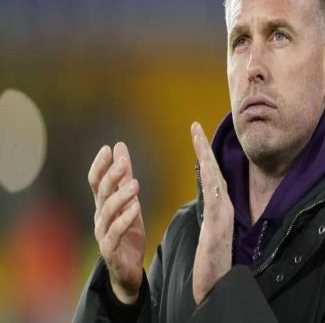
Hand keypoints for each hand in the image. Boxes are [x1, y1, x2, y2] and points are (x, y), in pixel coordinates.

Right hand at [88, 142, 145, 303]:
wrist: (128, 269)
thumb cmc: (127, 232)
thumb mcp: (130, 200)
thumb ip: (124, 176)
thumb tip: (119, 147)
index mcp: (103, 205)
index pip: (96, 182)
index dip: (100, 166)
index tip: (107, 149)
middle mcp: (100, 217)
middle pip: (102, 193)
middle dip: (111, 176)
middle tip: (123, 162)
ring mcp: (103, 233)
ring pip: (108, 212)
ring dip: (121, 196)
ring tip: (135, 184)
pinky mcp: (110, 249)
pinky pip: (115, 233)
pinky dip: (125, 220)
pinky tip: (136, 208)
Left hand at [191, 122, 233, 304]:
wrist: (218, 281)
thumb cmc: (212, 259)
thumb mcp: (209, 229)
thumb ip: (210, 210)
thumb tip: (208, 194)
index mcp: (217, 205)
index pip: (209, 173)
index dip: (203, 153)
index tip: (196, 133)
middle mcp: (223, 205)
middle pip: (212, 170)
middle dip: (204, 147)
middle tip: (195, 126)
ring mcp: (223, 214)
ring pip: (214, 180)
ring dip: (206, 157)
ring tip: (198, 137)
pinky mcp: (219, 224)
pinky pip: (215, 197)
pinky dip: (210, 180)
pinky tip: (204, 166)